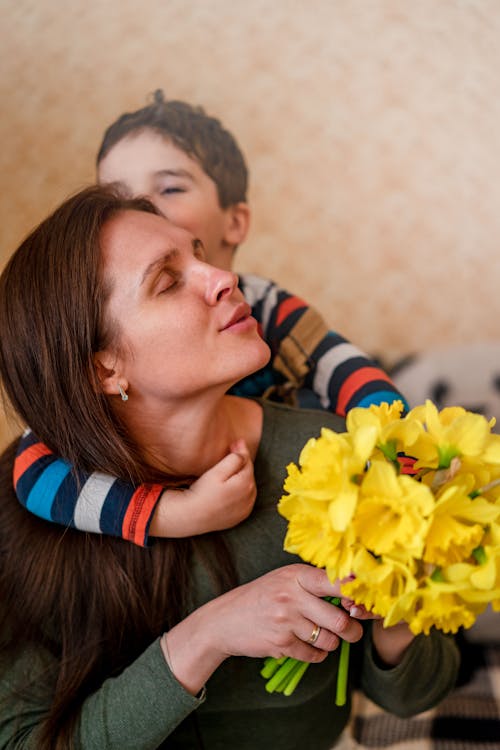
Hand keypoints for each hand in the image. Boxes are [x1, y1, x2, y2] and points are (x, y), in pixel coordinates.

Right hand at [163, 565, 364, 694]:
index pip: (336, 582)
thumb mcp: (284, 580)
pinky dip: (316, 654)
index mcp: (295, 575)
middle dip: (352, 630)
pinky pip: (314, 654)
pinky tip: (307, 646)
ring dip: (332, 643)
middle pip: (340, 619)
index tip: (361, 603)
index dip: (355, 595)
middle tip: (351, 631)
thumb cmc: (261, 597)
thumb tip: (353, 589)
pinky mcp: (281, 643)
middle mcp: (292, 595)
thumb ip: (313, 583)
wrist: (224, 620)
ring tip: (323, 637)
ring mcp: (286, 620)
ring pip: (330, 640)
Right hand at [189, 438, 256, 529]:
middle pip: (249, 474)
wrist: (192, 517)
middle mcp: (250, 497)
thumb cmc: (202, 492)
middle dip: (243, 462)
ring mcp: (246, 508)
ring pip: (248, 486)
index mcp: (246, 484)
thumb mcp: (217, 472)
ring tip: (233, 467)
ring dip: (243, 476)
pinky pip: (245, 499)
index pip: (247, 462)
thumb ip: (233, 460)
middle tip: (234, 450)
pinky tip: (232, 486)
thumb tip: (243, 450)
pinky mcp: (240, 516)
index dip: (242, 451)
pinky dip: (242, 490)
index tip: (237, 441)